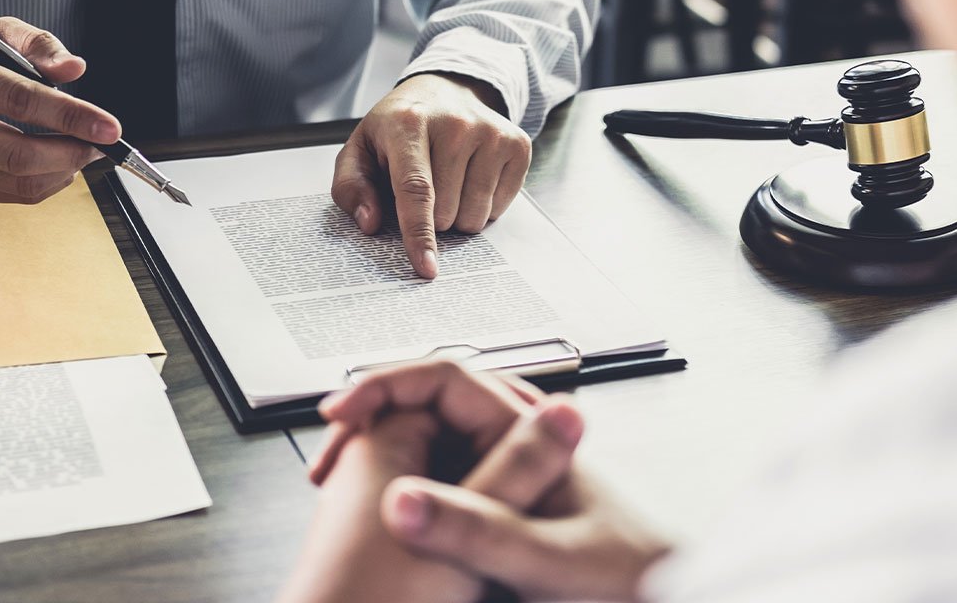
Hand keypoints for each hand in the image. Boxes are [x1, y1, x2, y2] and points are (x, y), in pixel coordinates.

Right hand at [0, 17, 120, 203]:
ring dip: (63, 172)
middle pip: (16, 154)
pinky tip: (56, 164)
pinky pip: (6, 194)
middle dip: (72, 153)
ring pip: (14, 182)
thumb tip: (75, 70)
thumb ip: (37, 44)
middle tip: (101, 144)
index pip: (18, 99)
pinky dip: (43, 183)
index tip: (110, 128)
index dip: (70, 116)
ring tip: (82, 151)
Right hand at [313, 361, 670, 602]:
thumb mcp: (546, 560)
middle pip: (425, 403)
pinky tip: (374, 517)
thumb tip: (401, 499)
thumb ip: (479, 530)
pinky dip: (393, 488)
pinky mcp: (495, 511)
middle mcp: (514, 445)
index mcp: (530, 431)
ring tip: (338, 485)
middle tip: (327, 459)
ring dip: (376, 454)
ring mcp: (503, 476)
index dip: (384, 386)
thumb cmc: (629, 581)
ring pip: (424, 441)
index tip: (340, 414)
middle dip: (369, 420)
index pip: (443, 375)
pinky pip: (433, 481)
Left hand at [331, 72, 531, 278]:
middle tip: (424, 187)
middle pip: (446, 212)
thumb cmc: (398, 129)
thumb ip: (351, 187)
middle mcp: (455, 124)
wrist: (444, 90)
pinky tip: (471, 176)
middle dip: (431, 218)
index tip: (426, 268)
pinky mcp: (517, 144)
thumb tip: (369, 223)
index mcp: (408, 123)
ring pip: (475, 216)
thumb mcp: (360, 150)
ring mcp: (491, 132)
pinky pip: (500, 208)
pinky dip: (483, 205)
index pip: (416, 190)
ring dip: (458, 214)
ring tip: (448, 180)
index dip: (419, 234)